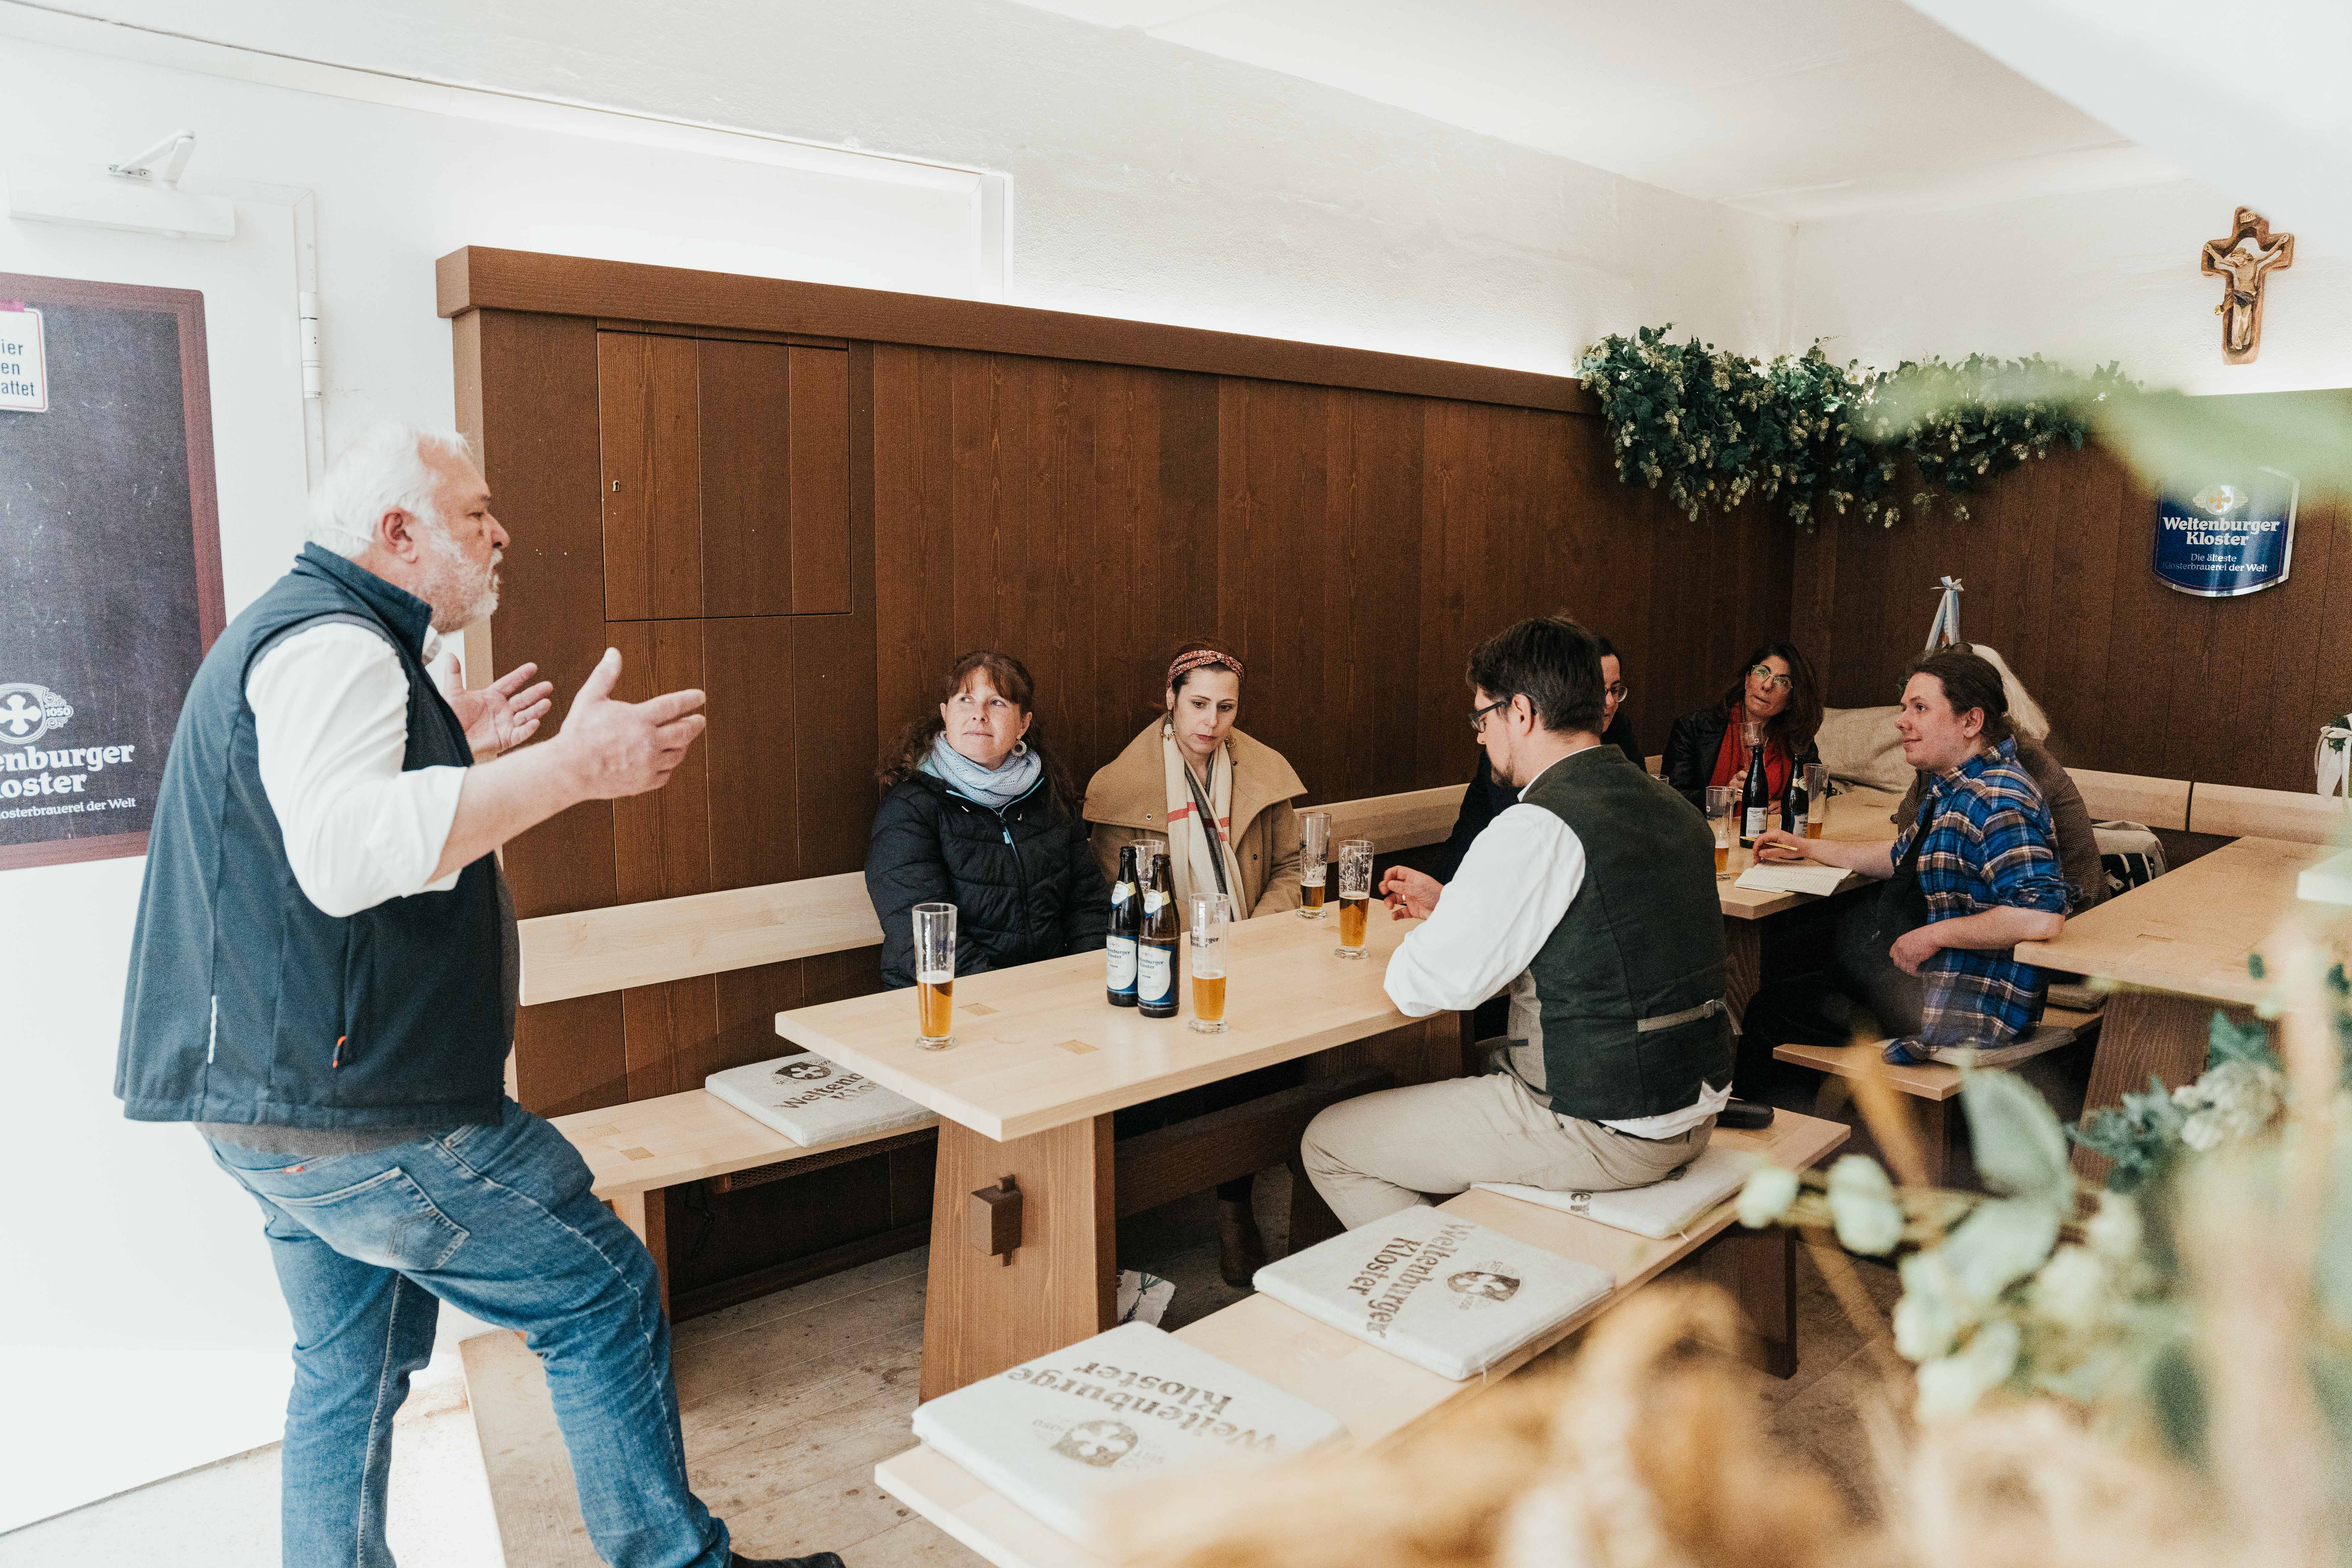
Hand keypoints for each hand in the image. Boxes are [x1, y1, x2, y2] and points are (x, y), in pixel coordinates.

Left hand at [437, 656, 554, 760]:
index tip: (533, 667)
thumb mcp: (452, 694)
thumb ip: (454, 675)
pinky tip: (536, 722)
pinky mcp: (506, 739)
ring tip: (547, 703)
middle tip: (548, 685)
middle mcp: (501, 710)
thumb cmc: (450, 719)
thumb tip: (450, 655)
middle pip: (522, 699)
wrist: (447, 740)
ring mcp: (505, 724)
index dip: (521, 675)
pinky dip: (528, 728)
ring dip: (537, 709)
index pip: (509, 683)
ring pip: (526, 715)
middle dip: (536, 692)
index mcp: (491, 697)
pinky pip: (520, 733)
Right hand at [553, 648, 706, 799]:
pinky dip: (669, 766)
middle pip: (684, 731)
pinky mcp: (644, 782)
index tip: (700, 696)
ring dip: (683, 744)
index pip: (674, 705)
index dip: (690, 699)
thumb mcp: (590, 698)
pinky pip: (666, 774)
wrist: (569, 770)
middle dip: (695, 724)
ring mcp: (648, 764)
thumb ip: (606, 675)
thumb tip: (614, 653)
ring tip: (682, 739)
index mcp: (639, 719)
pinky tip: (665, 760)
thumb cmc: (578, 732)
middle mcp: (649, 742)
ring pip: (678, 754)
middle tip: (700, 720)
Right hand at [1379, 866, 1440, 920]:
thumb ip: (1403, 886)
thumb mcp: (1419, 888)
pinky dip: (1396, 914)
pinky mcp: (1413, 910)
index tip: (1385, 881)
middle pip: (1393, 885)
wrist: (1446, 910)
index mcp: (1413, 878)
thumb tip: (1390, 883)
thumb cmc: (1438, 895)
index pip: (1398, 872)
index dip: (1390, 875)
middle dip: (1386, 888)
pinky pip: (1401, 912)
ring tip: (1390, 906)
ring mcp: (1411, 899)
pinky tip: (1395, 916)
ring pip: (1395, 898)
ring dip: (1389, 902)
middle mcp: (1411, 887)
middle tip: (1383, 892)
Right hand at [1752, 827, 1810, 863]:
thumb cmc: (1797, 848)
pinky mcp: (1776, 841)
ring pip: (1763, 843)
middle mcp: (1774, 834)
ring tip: (1759, 859)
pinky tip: (1764, 856)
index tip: (1755, 854)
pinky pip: (1767, 845)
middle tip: (1756, 859)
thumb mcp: (1783, 852)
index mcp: (1775, 834)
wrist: (1805, 847)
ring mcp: (1775, 837)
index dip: (1756, 847)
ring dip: (1760, 851)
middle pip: (1760, 841)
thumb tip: (1760, 853)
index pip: (1760, 838)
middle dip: (1756, 850)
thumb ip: (1771, 852)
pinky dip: (1764, 851)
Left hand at [1888, 925, 1942, 975]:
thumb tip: (1912, 950)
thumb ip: (1909, 942)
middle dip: (1903, 966)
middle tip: (1910, 968)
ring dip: (1909, 971)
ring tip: (1915, 972)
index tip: (1902, 961)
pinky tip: (1919, 973)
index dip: (1897, 959)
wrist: (1934, 935)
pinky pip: (1911, 970)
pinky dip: (1915, 973)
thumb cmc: (1928, 933)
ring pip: (1903, 967)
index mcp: (1899, 941)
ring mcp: (1906, 954)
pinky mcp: (1913, 959)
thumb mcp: (1913, 935)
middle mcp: (1900, 948)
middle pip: (1897, 962)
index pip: (1892, 954)